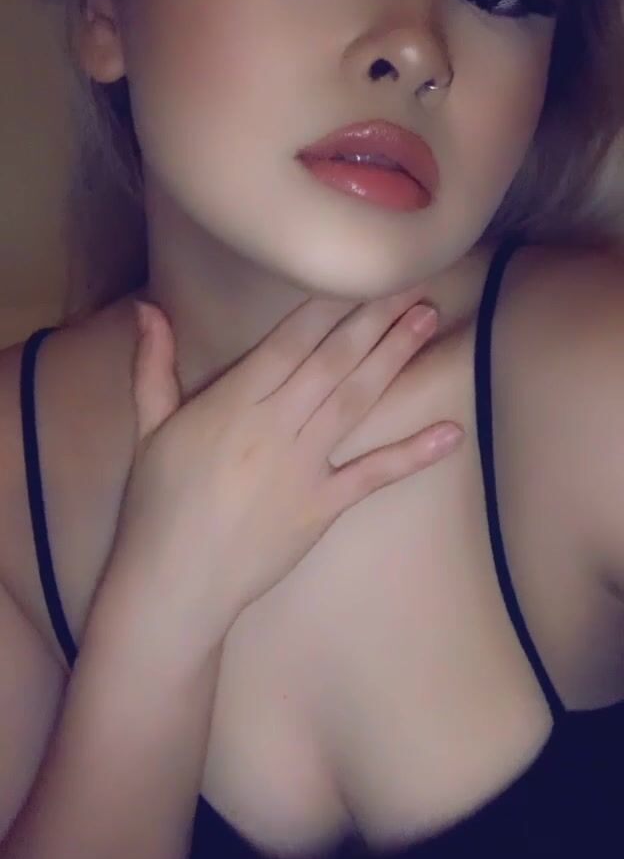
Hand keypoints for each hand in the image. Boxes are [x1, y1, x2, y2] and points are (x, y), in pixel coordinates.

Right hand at [110, 290, 463, 650]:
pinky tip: (451, 433)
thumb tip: (148, 309)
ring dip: (395, 359)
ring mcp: (304, 469)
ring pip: (356, 401)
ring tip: (428, 321)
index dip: (326, 308)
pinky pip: (373, 475)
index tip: (358, 276)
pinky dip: (413, 455)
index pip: (288, 344)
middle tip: (413, 285)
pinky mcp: (323, 507)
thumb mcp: (148, 429)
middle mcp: (275, 428)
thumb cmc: (157, 505)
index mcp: (232, 405)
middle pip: (332, 363)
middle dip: (374, 321)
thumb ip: (154, 367)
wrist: (176, 582)